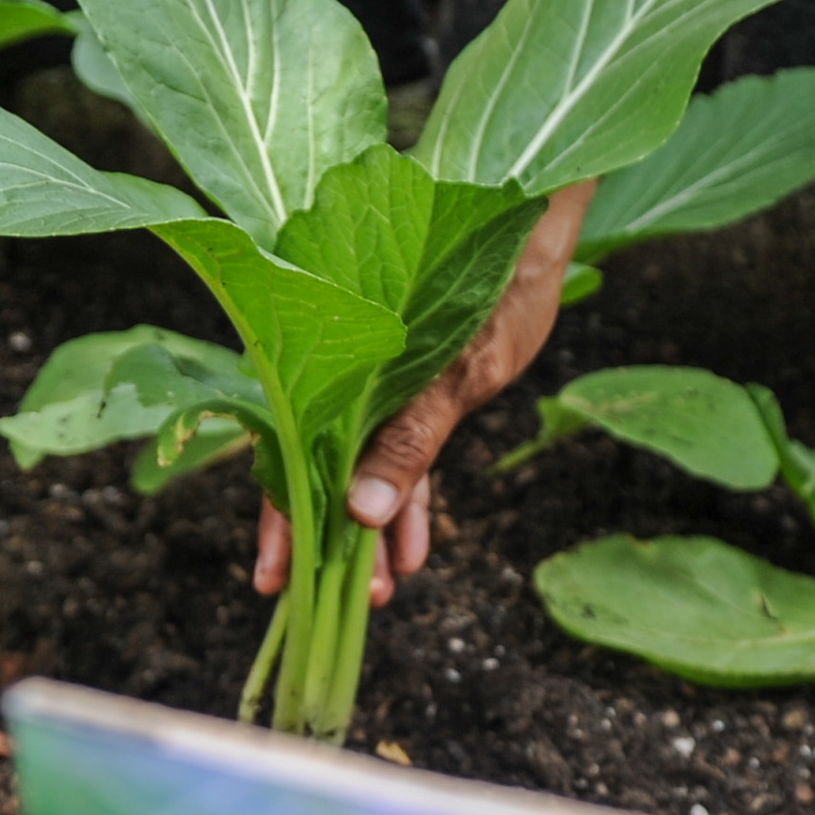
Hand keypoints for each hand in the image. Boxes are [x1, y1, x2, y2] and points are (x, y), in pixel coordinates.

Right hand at [254, 177, 595, 605]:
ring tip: (384, 587)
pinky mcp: (417, 384)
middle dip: (333, 543)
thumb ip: (412, 438)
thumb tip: (364, 515)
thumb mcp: (458, 368)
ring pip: (364, 468)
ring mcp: (380, 380)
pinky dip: (409, 500)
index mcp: (334, 358)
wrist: (538, 213)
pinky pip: (403, 452)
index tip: (276, 579)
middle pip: (320, 469)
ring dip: (374, 531)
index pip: (289, 452)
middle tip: (348, 601)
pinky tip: (415, 547)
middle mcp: (346, 371)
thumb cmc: (495, 273)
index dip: (281, 519)